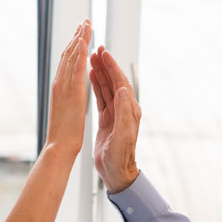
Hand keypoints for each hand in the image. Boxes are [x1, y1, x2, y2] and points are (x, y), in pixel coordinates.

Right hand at [45, 19, 91, 156]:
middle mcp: (61, 84)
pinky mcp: (72, 93)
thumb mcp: (65, 114)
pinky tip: (84, 41)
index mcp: (61, 89)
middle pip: (70, 55)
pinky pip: (76, 68)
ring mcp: (65, 87)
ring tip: (86, 24)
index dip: (75, 47)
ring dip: (79, 39)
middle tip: (84, 22)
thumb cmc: (62, 138)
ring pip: (72, 57)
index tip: (80, 34)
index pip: (69, 63)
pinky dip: (78, 53)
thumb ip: (66, 101)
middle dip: (77, 37)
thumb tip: (66, 95)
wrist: (59, 148)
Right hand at [89, 45, 140, 192]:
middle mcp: (124, 109)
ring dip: (100, 72)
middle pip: (114, 81)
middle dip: (106, 65)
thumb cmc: (120, 157)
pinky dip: (97, 85)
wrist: (116, 173)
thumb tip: (122, 89)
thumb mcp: (122, 135)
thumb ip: (123, 112)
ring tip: (91, 58)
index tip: (104, 53)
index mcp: (130, 111)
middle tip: (97, 49)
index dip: (112, 67)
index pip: (120, 83)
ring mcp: (116, 114)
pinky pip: (101, 98)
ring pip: (107, 88)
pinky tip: (91, 77)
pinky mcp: (108, 120)